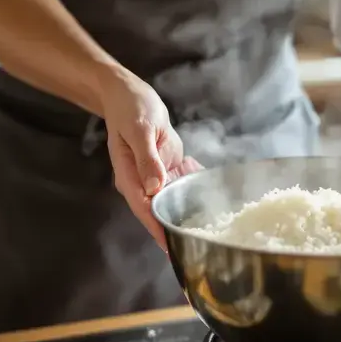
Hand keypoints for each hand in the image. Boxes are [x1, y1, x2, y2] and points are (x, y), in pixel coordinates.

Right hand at [100, 71, 202, 248]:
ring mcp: (154, 175)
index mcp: (129, 177)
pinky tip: (212, 190)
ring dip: (189, 209)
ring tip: (212, 228)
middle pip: (159, 210)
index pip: (145, 210)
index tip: (173, 248)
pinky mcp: (166, 166)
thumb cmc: (130, 109)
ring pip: (173, 199)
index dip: (159, 230)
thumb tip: (154, 188)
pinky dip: (196, 184)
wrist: (128, 93)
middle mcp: (141, 182)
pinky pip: (182, 181)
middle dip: (176, 227)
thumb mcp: (139, 130)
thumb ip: (146, 159)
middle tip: (200, 245)